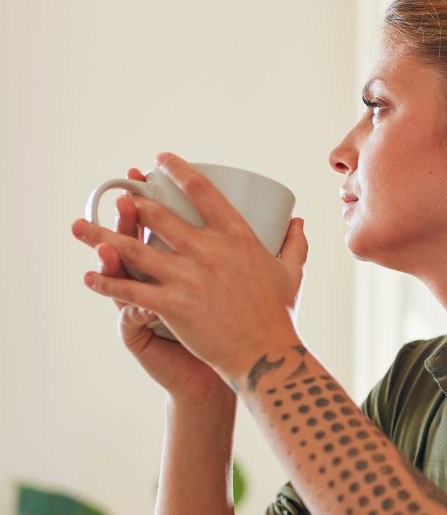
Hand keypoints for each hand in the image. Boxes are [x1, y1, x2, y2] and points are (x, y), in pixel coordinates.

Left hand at [73, 153, 307, 380]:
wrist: (265, 354)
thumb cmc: (279, 314)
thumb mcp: (291, 273)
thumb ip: (294, 244)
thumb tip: (298, 221)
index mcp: (238, 237)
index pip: (203, 191)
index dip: (178, 170)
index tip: (161, 160)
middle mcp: (209, 251)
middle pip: (160, 216)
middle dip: (133, 202)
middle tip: (119, 196)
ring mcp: (187, 277)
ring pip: (134, 250)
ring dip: (102, 237)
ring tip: (80, 227)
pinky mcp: (172, 305)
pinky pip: (130, 291)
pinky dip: (106, 283)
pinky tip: (89, 277)